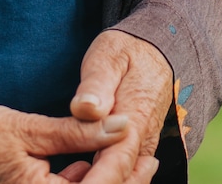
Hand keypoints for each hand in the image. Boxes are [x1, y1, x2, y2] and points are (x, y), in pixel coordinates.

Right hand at [0, 98, 134, 183]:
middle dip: (121, 183)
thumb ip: (78, 131)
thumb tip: (122, 125)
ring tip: (121, 155)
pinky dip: (77, 183)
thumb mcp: (28, 128)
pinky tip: (86, 163)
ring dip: (102, 183)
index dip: (125, 177)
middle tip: (147, 161)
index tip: (146, 156)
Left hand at [65, 30, 171, 183]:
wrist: (158, 50)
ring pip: (126, 180)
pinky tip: (81, 177)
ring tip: (69, 180)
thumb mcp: (109, 56)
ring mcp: (143, 148)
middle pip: (123, 180)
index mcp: (135, 120)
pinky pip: (126, 175)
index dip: (94, 183)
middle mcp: (143, 141)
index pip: (116, 164)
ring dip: (99, 183)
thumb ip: (96, 85)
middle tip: (64, 183)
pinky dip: (106, 179)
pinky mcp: (138, 150)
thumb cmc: (127, 51)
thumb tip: (84, 109)